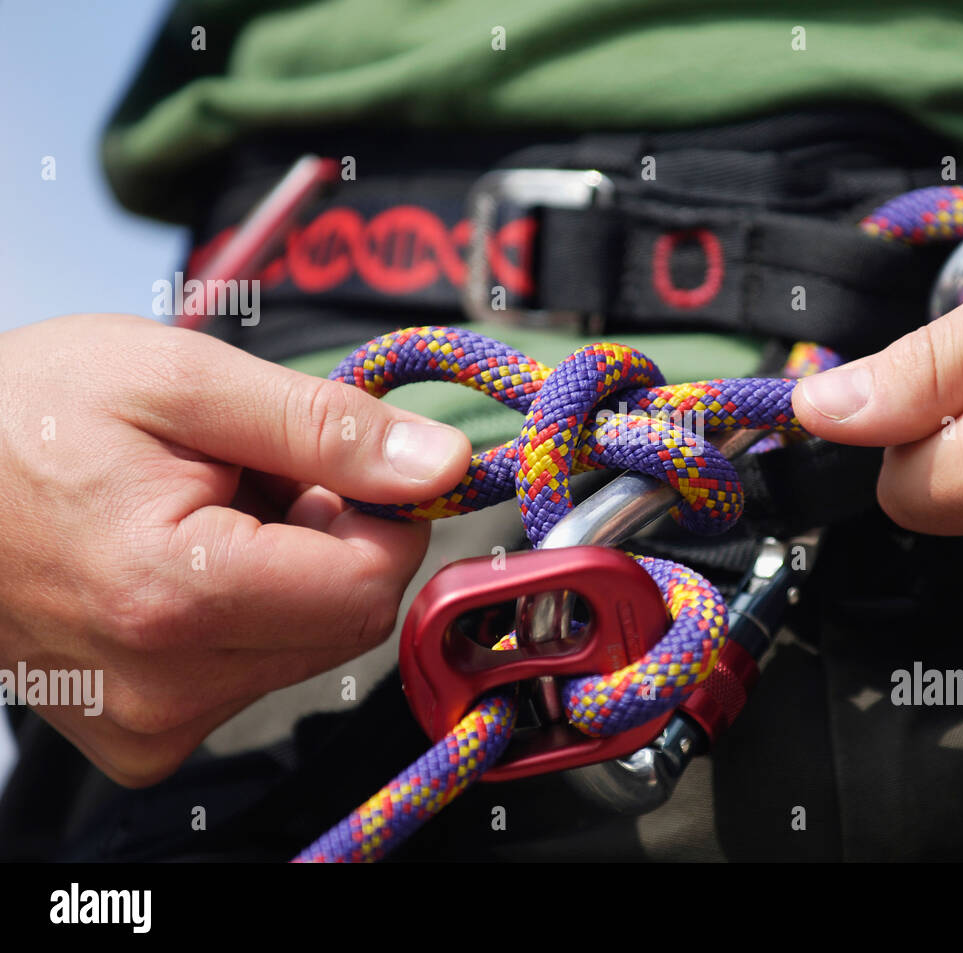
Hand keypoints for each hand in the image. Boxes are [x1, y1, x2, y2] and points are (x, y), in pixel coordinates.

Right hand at [0, 314, 469, 784]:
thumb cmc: (22, 416)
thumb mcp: (180, 380)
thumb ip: (323, 427)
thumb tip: (442, 465)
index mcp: (176, 595)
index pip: (370, 586)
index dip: (384, 516)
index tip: (346, 465)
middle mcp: (163, 687)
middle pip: (345, 622)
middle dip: (332, 539)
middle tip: (256, 476)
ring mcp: (147, 724)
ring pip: (304, 647)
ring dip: (288, 571)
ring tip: (204, 512)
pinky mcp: (138, 737)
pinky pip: (251, 674)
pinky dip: (245, 612)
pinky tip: (184, 562)